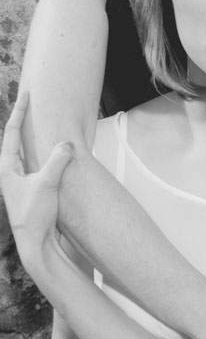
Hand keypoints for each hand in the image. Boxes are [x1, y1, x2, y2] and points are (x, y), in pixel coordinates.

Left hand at [0, 93, 73, 259]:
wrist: (35, 243)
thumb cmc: (34, 217)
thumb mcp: (47, 184)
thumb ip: (57, 161)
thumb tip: (66, 144)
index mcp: (7, 168)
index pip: (12, 132)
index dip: (19, 112)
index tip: (25, 95)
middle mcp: (10, 172)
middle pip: (13, 138)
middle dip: (21, 119)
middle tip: (28, 102)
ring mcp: (19, 181)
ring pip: (23, 150)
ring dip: (29, 134)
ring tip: (36, 120)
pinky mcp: (29, 188)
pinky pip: (34, 162)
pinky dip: (39, 150)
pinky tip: (48, 150)